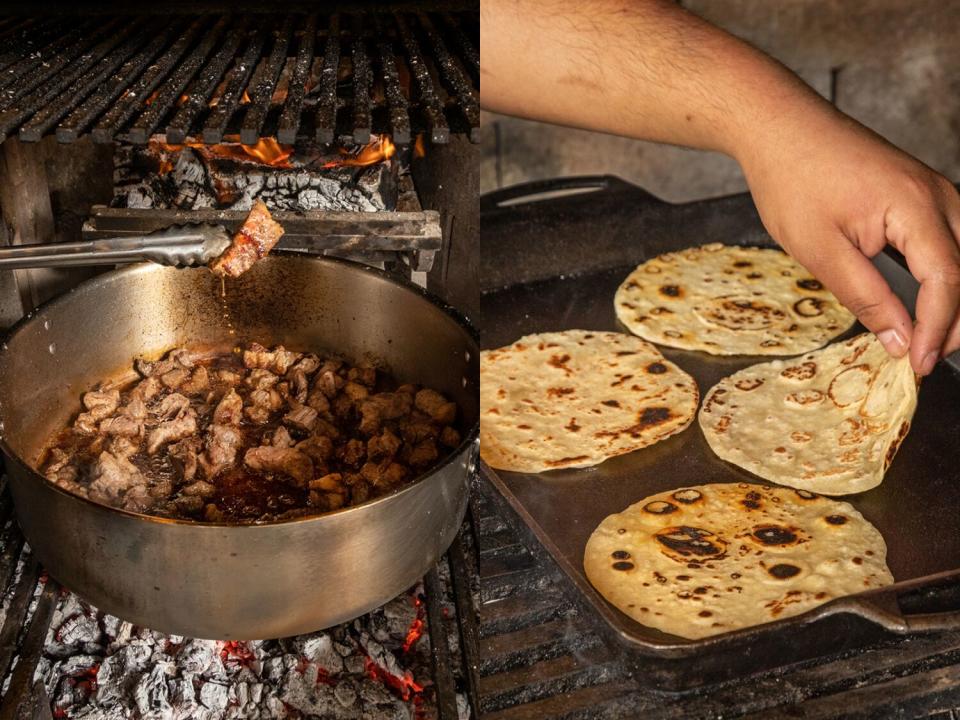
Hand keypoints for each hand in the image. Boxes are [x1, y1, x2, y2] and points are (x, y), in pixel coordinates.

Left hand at [738, 107, 959, 374]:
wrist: (780, 127)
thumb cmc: (792, 179)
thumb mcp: (819, 249)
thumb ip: (864, 296)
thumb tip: (899, 340)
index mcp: (916, 207)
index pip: (947, 281)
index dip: (938, 330)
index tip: (921, 366)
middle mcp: (938, 195)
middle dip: (955, 320)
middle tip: (925, 359)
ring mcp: (933, 191)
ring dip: (951, 298)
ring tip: (926, 337)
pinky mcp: (920, 194)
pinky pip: (947, 240)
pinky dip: (941, 275)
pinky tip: (918, 300)